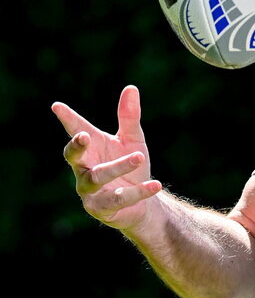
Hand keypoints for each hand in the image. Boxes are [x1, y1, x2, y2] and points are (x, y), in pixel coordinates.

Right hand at [52, 85, 161, 230]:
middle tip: (84, 136)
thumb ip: (129, 117)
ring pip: (98, 177)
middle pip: (73, 157)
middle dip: (76, 147)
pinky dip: (138, 191)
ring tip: (139, 156)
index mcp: (91, 148)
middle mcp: (85, 169)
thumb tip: (131, 88)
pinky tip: (155, 184)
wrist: (143, 201)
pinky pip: (119, 199)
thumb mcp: (133, 140)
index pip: (76, 131)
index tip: (57, 106)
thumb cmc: (131, 165)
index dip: (67, 119)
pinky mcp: (102, 209)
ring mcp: (90, 191)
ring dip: (118, 166)